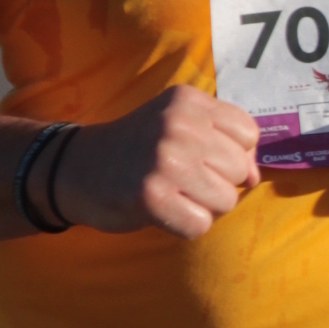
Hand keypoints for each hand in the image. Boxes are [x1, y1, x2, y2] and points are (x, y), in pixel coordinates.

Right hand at [52, 85, 260, 239]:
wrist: (75, 167)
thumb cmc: (138, 148)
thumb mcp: (178, 124)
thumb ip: (223, 141)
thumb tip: (253, 176)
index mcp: (187, 101)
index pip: (249, 134)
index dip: (234, 155)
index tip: (205, 159)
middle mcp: (178, 125)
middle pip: (239, 170)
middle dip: (218, 183)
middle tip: (183, 179)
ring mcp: (165, 160)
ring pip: (226, 200)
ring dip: (203, 206)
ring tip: (173, 193)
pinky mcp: (151, 196)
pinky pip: (201, 225)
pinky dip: (185, 226)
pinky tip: (163, 211)